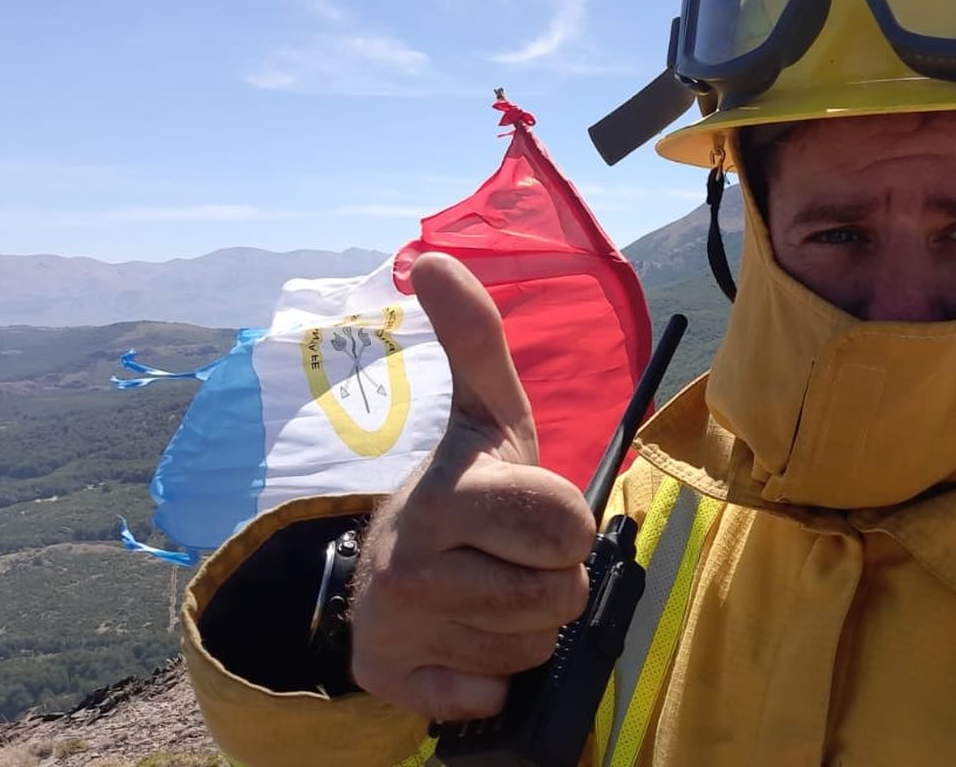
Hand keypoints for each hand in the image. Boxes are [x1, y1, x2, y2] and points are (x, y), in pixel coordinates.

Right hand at [349, 253, 595, 719]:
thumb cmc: (468, 490)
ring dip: (523, 627)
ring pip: (531, 648)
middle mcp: (411, 556)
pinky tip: (460, 640)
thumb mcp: (486, 415)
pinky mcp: (387, 677)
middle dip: (553, 580)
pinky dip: (487, 678)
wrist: (389, 567)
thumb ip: (478, 340)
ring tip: (483, 591)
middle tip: (514, 557)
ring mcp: (395, 622)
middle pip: (559, 596)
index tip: (534, 513)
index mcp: (450, 490)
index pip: (568, 528)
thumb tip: (433, 257)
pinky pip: (488, 697)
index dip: (567, 527)